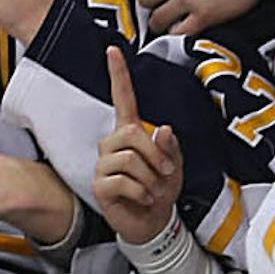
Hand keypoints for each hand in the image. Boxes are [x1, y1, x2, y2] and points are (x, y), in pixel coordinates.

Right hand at [91, 43, 182, 246]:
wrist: (155, 222)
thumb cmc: (162, 189)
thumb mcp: (174, 165)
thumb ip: (170, 146)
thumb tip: (161, 129)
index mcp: (130, 133)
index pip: (122, 99)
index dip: (118, 75)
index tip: (114, 51)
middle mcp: (113, 145)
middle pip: (131, 134)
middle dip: (156, 155)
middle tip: (165, 173)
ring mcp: (104, 165)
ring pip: (130, 159)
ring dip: (151, 178)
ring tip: (153, 189)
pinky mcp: (100, 185)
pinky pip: (123, 181)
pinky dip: (141, 192)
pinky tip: (143, 198)